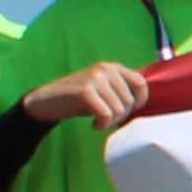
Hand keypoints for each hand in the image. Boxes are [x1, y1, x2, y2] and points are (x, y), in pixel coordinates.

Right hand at [23, 59, 149, 129]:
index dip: (140, 102)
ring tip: (99, 121)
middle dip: (121, 116)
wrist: (45, 101)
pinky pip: (106, 115)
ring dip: (111, 122)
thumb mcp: (103, 90)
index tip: (127, 111)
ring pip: (120, 110)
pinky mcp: (85, 91)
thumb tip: (146, 106)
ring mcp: (95, 78)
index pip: (141, 83)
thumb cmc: (78, 100)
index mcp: (113, 67)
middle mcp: (106, 69)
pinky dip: (102, 124)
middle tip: (106, 119)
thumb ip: (121, 91)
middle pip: (130, 101)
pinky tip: (94, 124)